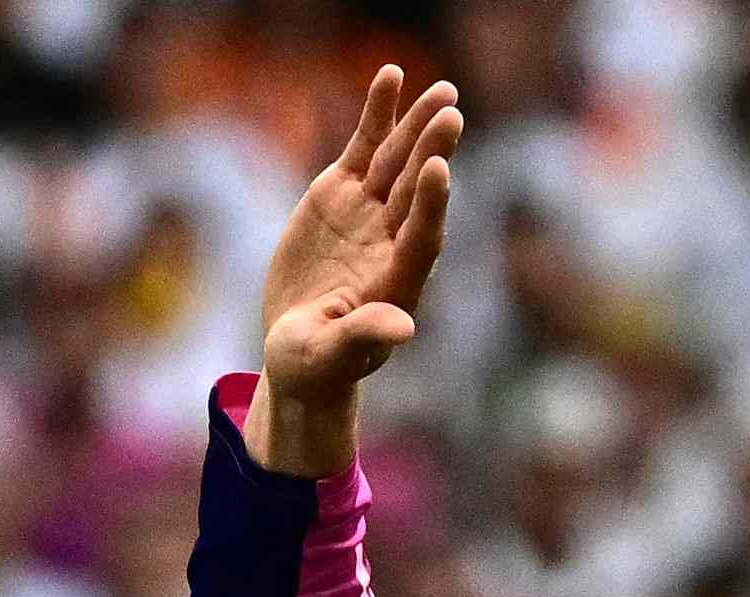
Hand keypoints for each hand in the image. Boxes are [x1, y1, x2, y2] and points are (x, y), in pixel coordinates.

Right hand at [251, 67, 462, 471]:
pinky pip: (365, 147)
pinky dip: (377, 113)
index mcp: (396, 281)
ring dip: (416, 125)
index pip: (420, 238)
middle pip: (415, 191)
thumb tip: (404, 328)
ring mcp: (369, 213)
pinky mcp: (344, 194)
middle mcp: (391, 241)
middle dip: (432, 153)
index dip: (429, 205)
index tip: (437, 170)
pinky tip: (391, 76)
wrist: (299, 351)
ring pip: (397, 161)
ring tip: (442, 91)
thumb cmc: (314, 366)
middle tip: (451, 115)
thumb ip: (364, 336)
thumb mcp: (329, 356)